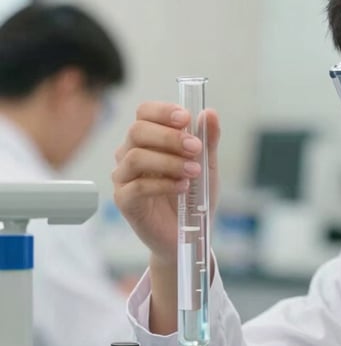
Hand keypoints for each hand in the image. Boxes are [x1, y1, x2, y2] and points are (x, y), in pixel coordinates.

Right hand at [112, 102, 220, 265]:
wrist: (188, 234)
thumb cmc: (193, 197)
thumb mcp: (207, 166)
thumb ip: (208, 141)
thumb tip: (209, 113)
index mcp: (148, 140)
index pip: (144, 113)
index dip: (163, 111)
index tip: (186, 118)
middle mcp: (130, 154)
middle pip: (137, 131)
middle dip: (170, 136)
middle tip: (195, 148)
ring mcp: (124, 178)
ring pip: (135, 157)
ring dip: (169, 161)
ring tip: (193, 171)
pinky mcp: (124, 201)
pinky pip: (137, 186)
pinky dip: (163, 184)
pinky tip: (182, 187)